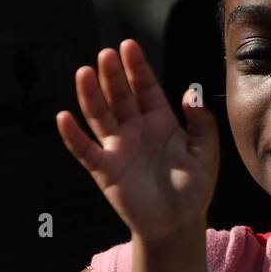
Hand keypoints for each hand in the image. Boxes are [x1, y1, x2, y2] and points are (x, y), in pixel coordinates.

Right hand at [56, 40, 217, 242]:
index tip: (128, 46)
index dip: (136, 68)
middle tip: (106, 54)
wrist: (178, 225)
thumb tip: (192, 93)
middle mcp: (135, 130)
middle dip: (112, 75)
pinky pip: (85, 150)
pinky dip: (73, 135)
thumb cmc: (193, 190)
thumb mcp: (206, 154)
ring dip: (91, 95)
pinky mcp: (105, 170)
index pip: (145, 88)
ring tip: (84, 72)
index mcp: (160, 122)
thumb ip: (202, 123)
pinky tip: (64, 117)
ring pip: (100, 116)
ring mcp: (118, 148)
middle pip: (120, 96)